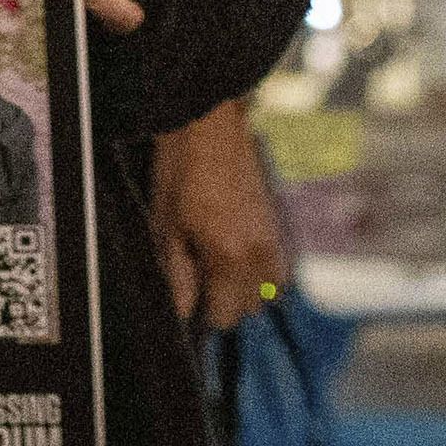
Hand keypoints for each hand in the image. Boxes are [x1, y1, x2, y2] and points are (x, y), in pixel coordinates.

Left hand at [155, 99, 297, 332]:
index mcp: (231, 257)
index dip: (203, 314)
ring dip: (244, 289)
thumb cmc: (181, 173)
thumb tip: (183, 312)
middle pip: (250, 308)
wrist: (211, 130)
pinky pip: (276, 269)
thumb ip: (177, 275)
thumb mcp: (165, 227)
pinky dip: (257, 271)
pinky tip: (231, 252)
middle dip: (224, 302)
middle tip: (197, 278)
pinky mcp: (280, 229)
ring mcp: (276, 241)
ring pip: (268, 291)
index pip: (226, 316)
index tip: (189, 301)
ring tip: (214, 265)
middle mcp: (262, 255)